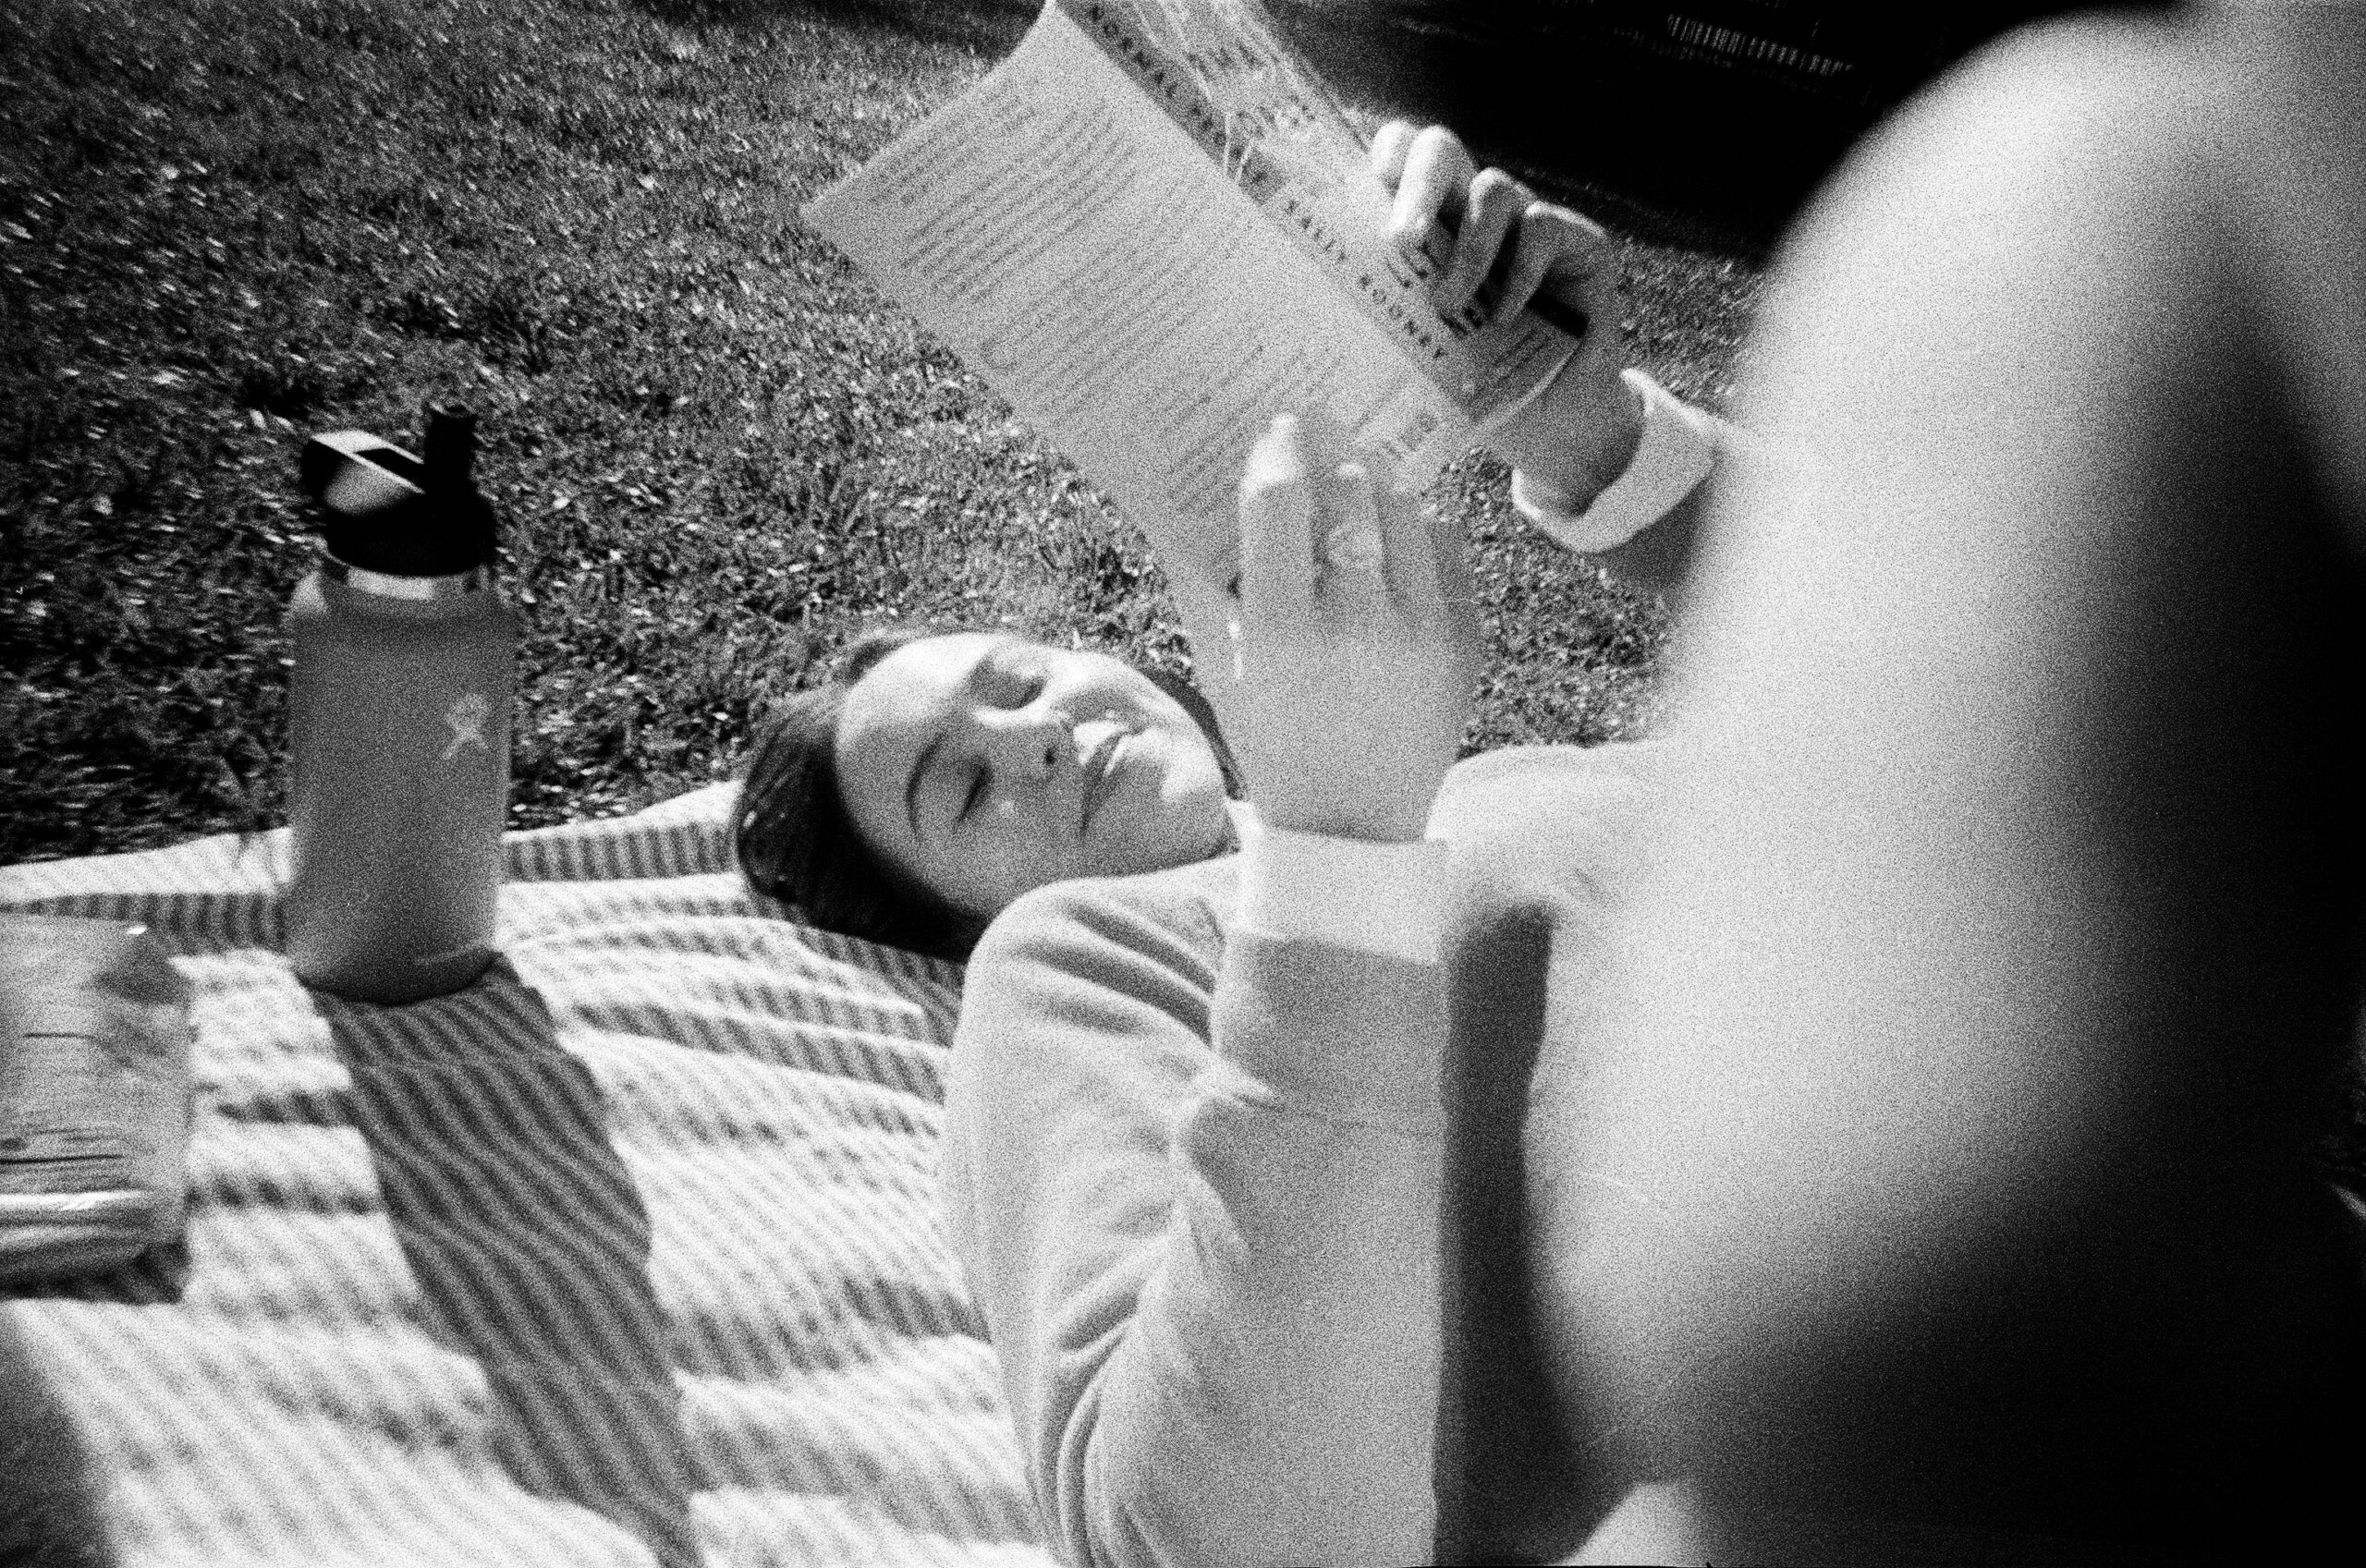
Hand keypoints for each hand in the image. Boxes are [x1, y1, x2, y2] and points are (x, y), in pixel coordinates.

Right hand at [1229, 413, 1474, 842]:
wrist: (1351, 823)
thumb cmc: (1270, 737)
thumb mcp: (1218, 665)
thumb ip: (1200, 578)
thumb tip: (1183, 490)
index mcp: (1282, 631)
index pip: (1282, 500)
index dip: (1279, 450)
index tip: (1278, 428)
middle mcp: (1357, 625)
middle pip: (1351, 491)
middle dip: (1332, 448)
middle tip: (1320, 424)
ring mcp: (1422, 634)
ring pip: (1406, 510)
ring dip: (1378, 485)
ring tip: (1358, 478)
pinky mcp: (1467, 643)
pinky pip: (1449, 549)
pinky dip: (1422, 530)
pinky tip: (1397, 534)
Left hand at [1371, 122, 1642, 507]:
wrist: (1548, 422)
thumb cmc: (1471, 384)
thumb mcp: (1418, 355)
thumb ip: (1383, 328)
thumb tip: (1315, 352)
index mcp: (1428, 223)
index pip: (1398, 156)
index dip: (1380, 156)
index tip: (1362, 187)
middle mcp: (1473, 209)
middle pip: (1440, 150)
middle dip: (1417, 186)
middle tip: (1400, 241)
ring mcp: (1527, 220)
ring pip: (1492, 190)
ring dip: (1467, 250)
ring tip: (1449, 306)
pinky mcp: (1579, 242)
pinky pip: (1542, 229)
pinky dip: (1519, 273)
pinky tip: (1502, 317)